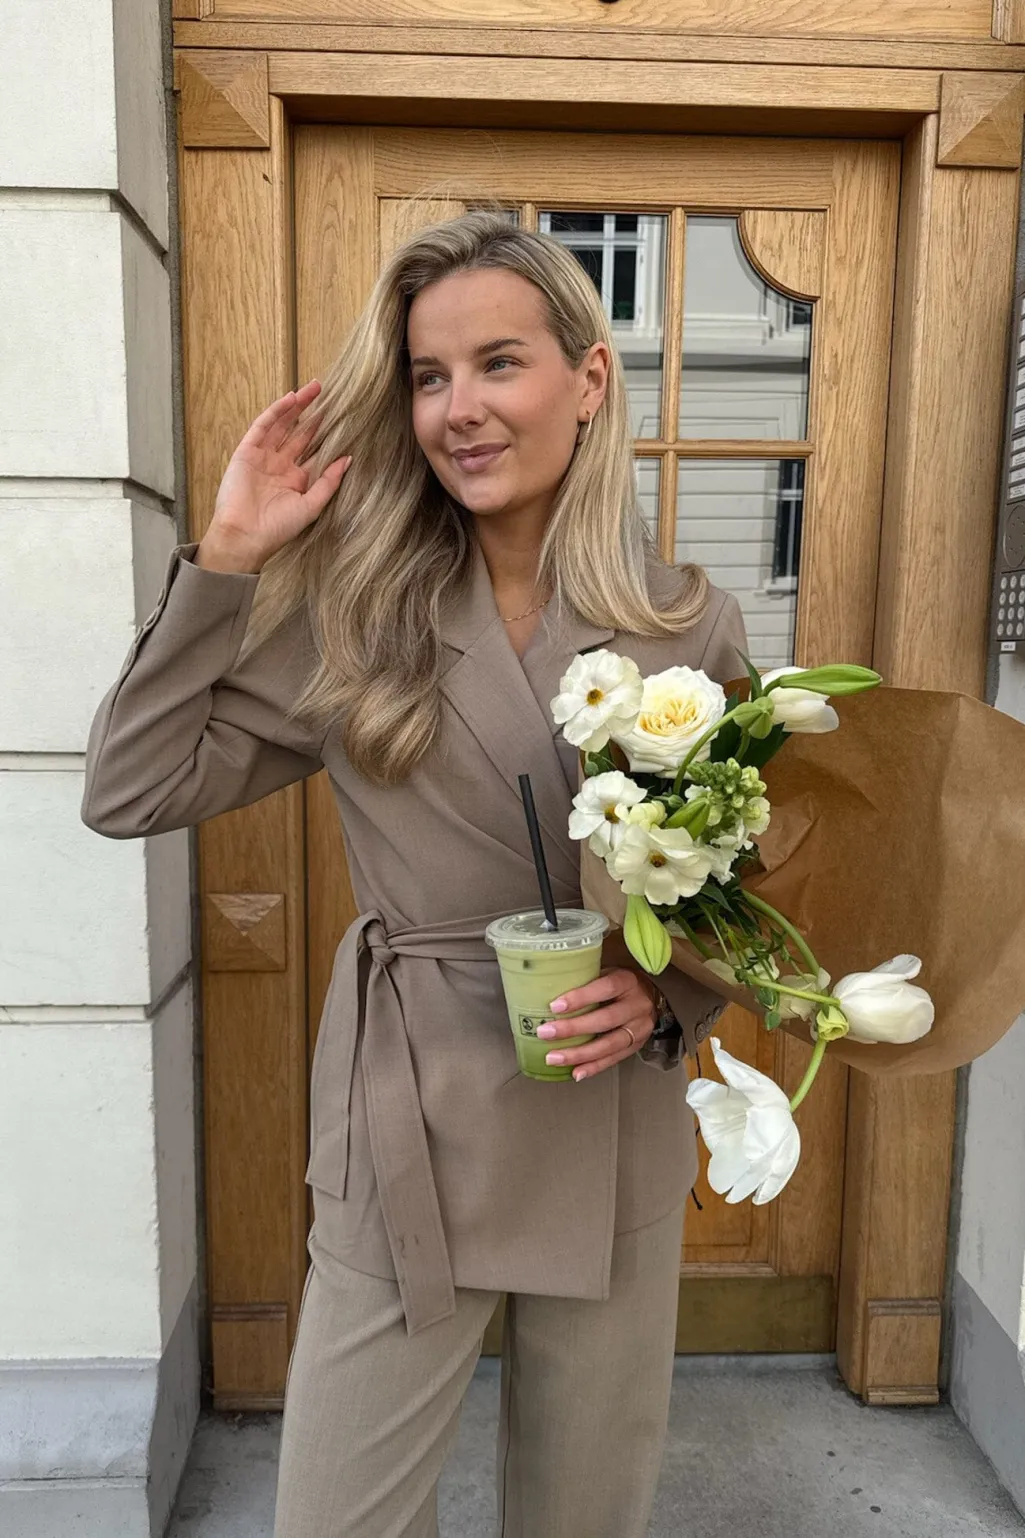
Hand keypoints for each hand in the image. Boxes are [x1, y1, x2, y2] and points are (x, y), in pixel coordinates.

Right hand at [197, 380, 351, 573]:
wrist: (244, 537)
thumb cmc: (277, 529)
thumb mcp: (311, 506)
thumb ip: (329, 482)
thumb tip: (349, 459)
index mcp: (296, 480)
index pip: (315, 451)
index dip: (328, 435)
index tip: (345, 418)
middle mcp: (280, 466)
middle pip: (300, 433)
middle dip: (314, 415)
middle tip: (331, 395)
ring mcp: (263, 457)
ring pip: (283, 425)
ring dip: (297, 407)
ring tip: (314, 388)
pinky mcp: (246, 452)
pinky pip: (263, 426)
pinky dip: (276, 412)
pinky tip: (291, 399)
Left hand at [536, 967, 658, 1080]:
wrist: (651, 997)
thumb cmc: (618, 984)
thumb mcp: (606, 973)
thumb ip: (585, 980)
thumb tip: (544, 989)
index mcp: (628, 981)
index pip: (605, 988)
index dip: (580, 998)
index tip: (554, 1006)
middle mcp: (637, 1005)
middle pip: (605, 1020)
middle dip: (573, 1029)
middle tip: (545, 1033)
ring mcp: (639, 1028)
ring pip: (609, 1044)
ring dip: (579, 1054)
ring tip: (554, 1058)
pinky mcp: (637, 1046)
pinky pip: (614, 1059)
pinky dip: (593, 1067)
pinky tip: (575, 1072)